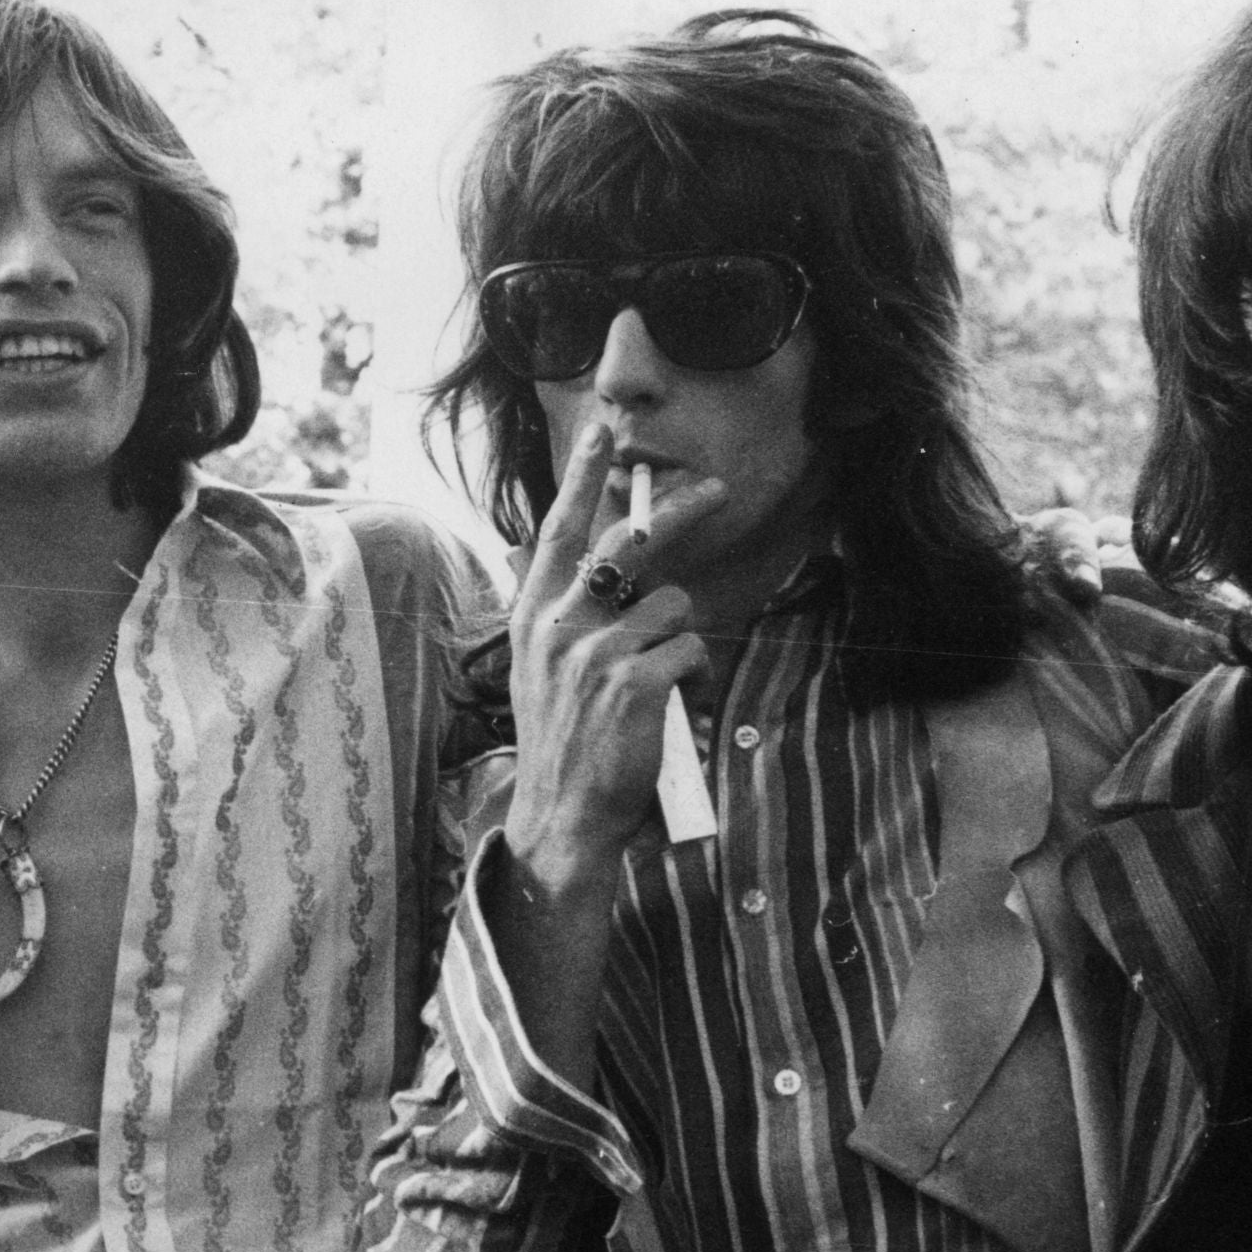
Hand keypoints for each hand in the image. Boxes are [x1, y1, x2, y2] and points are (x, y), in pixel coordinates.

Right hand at [501, 417, 727, 883]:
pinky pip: (690, 650)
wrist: (562, 818)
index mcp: (534, 617)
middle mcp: (559, 625)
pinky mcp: (634, 680)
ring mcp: (595, 651)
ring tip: (659, 685)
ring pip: (673, 605)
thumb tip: (575, 568)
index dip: (580, 479)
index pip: (559, 531)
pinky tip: (668, 711)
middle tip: (717, 489)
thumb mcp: (541, 672)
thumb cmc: (562, 745)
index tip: (600, 434)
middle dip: (679, 510)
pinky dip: (692, 679)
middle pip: (629, 542)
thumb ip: (560, 619)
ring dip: (680, 641)